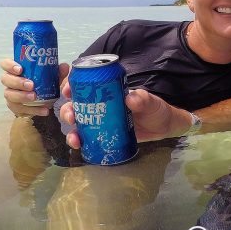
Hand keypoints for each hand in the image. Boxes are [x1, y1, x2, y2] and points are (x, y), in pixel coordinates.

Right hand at [0, 58, 69, 116]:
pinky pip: (20, 109)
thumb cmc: (43, 82)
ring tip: (34, 97)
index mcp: (16, 70)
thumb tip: (64, 67)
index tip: (20, 69)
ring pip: (10, 95)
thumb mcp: (52, 75)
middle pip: (6, 79)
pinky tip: (44, 110)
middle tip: (31, 85)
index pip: (5, 64)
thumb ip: (58, 71)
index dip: (10, 65)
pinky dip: (33, 110)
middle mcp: (10, 81)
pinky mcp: (15, 107)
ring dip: (22, 96)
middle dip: (18, 82)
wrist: (43, 99)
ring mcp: (10, 95)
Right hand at [60, 88, 191, 147]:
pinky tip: (79, 146)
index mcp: (108, 90)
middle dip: (67, 109)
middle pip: (76, 104)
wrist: (162, 128)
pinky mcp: (102, 135)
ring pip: (78, 122)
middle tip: (71, 116)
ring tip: (74, 137)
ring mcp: (100, 120)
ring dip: (71, 129)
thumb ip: (143, 99)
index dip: (72, 85)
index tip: (68, 90)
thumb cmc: (155, 109)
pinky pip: (86, 137)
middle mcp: (100, 104)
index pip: (85, 83)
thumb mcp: (151, 102)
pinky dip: (79, 141)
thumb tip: (131, 98)